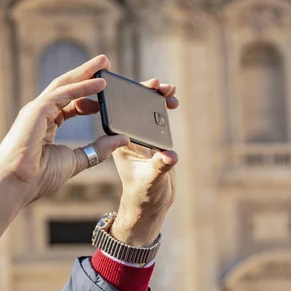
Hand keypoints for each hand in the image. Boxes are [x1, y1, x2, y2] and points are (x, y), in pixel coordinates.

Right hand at [0, 55, 129, 245]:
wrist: (17, 183)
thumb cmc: (39, 177)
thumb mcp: (76, 161)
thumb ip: (98, 150)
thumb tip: (122, 140)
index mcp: (45, 127)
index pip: (68, 105)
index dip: (86, 98)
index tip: (104, 96)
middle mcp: (39, 115)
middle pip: (66, 88)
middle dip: (86, 75)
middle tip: (105, 64)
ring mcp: (36, 110)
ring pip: (64, 84)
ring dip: (85, 72)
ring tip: (104, 62)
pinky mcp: (37, 110)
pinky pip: (63, 93)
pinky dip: (82, 86)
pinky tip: (99, 83)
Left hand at [110, 79, 179, 246]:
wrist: (151, 205)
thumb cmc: (144, 195)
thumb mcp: (152, 180)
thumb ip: (160, 167)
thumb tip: (169, 156)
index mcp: (117, 144)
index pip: (119, 114)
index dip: (129, 97)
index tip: (144, 87)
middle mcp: (125, 137)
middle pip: (132, 107)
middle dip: (145, 93)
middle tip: (160, 86)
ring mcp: (138, 137)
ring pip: (144, 110)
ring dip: (156, 98)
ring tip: (171, 92)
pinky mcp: (151, 140)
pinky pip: (155, 118)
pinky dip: (163, 108)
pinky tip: (173, 102)